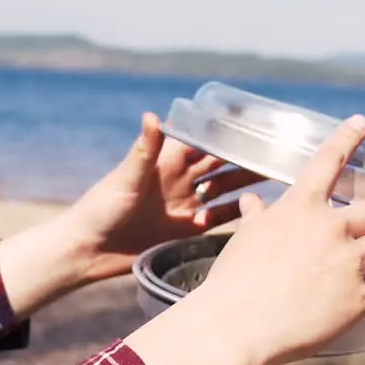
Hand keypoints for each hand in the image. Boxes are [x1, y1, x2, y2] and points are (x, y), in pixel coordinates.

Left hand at [63, 112, 266, 281]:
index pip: (203, 141)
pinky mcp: (184, 231)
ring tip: (276, 177)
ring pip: (223, 190)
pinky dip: (236, 214)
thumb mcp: (126, 177)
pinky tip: (258, 212)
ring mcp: (184, 206)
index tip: (252, 124)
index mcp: (166, 162)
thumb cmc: (101, 207)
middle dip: (244, 157)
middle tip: (275, 152)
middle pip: (219, 165)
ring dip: (246, 184)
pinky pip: (217, 219)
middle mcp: (179, 180)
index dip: (225, 132)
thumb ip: (144, 150)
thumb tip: (153, 115)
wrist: (88, 249)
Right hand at [124, 114, 364, 364]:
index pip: (329, 161)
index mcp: (302, 208)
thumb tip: (252, 203)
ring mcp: (350, 264)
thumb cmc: (235, 282)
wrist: (239, 327)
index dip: (347, 138)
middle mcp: (333, 230)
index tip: (362, 123)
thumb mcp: (245, 239)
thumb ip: (257, 217)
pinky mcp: (360, 298)